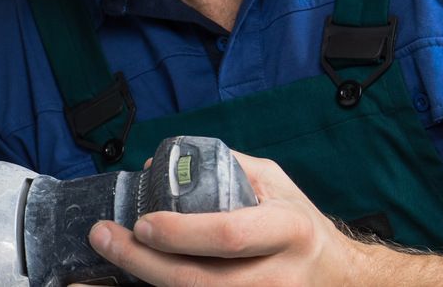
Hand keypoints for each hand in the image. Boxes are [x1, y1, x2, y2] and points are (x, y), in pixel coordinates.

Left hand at [84, 151, 370, 285]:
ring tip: (113, 254)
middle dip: (141, 261)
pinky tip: (142, 274)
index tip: (141, 222)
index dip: (178, 232)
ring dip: (147, 279)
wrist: (338, 277)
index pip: (226, 235)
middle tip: (104, 238)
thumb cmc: (298, 224)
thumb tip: (157, 168)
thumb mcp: (274, 182)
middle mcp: (278, 277)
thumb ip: (223, 168)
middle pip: (199, 280)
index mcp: (287, 230)